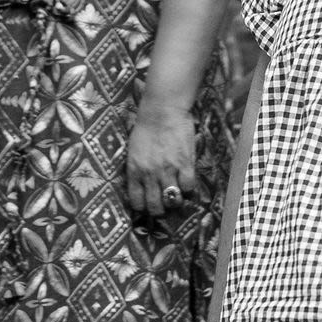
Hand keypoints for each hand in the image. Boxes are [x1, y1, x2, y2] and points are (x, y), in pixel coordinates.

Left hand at [124, 108, 202, 227]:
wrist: (162, 110)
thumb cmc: (146, 128)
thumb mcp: (133, 151)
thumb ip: (137, 169)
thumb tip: (142, 186)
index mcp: (134, 171)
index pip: (136, 201)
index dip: (143, 208)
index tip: (148, 206)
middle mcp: (149, 174)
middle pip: (155, 207)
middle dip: (160, 210)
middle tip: (164, 205)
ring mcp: (168, 170)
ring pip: (173, 200)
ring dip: (175, 201)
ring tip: (176, 195)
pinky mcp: (184, 164)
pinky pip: (189, 187)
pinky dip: (188, 188)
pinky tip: (186, 180)